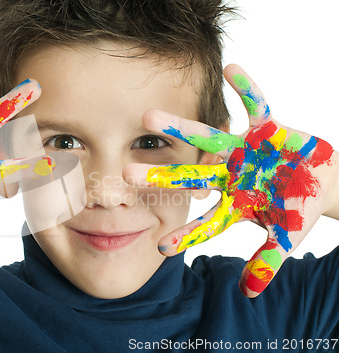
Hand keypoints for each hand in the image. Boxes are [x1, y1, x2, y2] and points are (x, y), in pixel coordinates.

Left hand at [124, 64, 337, 296]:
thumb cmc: (298, 209)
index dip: (185, 234)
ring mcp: (244, 149)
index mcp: (232, 202)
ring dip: (181, 129)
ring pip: (209, 139)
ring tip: (148, 117)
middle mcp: (229, 174)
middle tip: (125, 172)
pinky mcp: (267, 127)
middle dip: (161, 174)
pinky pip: (257, 104)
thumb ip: (265, 263)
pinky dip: (247, 88)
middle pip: (190, 176)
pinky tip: (231, 68)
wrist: (323, 180)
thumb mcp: (285, 239)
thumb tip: (246, 294)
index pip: (204, 222)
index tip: (159, 248)